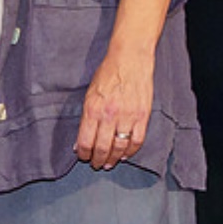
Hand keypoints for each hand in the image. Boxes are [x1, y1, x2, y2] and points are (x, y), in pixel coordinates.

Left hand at [75, 47, 154, 170]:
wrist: (130, 58)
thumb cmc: (108, 73)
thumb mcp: (89, 93)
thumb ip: (86, 117)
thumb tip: (80, 140)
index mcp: (92, 109)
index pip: (85, 141)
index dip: (83, 154)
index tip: (83, 157)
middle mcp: (109, 115)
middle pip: (102, 148)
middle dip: (97, 160)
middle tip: (97, 164)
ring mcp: (127, 116)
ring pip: (119, 147)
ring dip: (113, 159)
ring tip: (110, 163)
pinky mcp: (142, 116)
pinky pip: (136, 140)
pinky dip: (130, 151)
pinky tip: (125, 154)